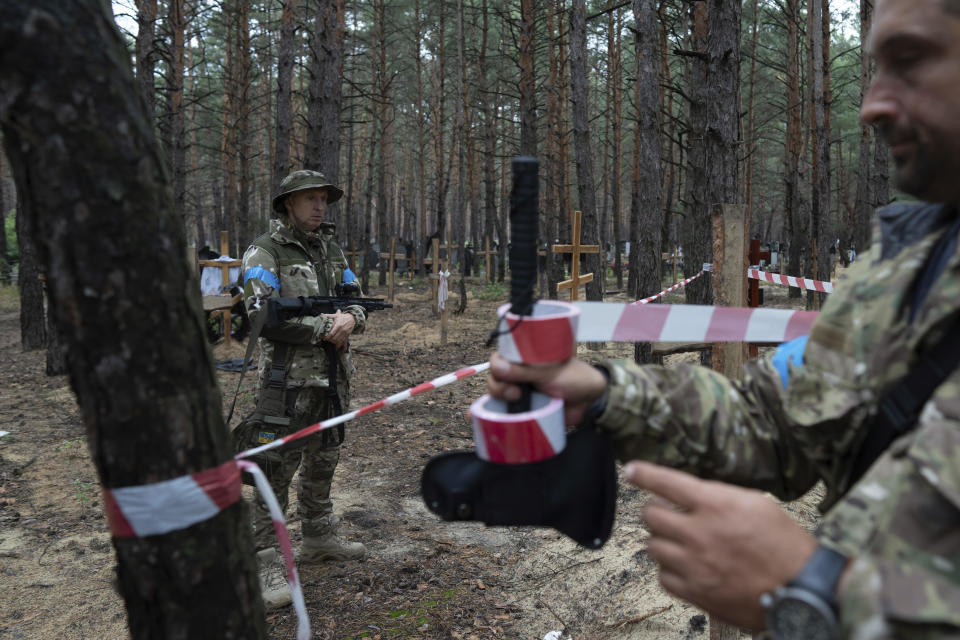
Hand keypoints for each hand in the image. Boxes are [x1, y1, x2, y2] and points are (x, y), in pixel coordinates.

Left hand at [322, 310, 355, 348]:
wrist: (352, 319)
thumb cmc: (343, 317)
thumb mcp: (336, 315)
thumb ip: (328, 315)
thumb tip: (321, 314)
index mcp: (338, 325)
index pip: (331, 333)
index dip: (327, 337)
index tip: (323, 338)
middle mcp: (342, 330)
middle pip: (334, 338)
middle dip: (330, 340)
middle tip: (326, 340)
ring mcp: (345, 334)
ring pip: (339, 341)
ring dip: (334, 343)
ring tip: (330, 342)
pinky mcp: (347, 336)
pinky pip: (344, 342)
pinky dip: (340, 346)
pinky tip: (337, 349)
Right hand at [487, 351, 607, 424]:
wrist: (590, 401)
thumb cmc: (573, 378)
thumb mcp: (549, 372)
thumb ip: (524, 370)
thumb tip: (497, 368)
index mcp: (524, 358)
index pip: (499, 358)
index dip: (497, 366)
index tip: (506, 374)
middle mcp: (518, 374)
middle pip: (494, 377)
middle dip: (498, 386)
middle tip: (516, 393)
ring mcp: (519, 392)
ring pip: (496, 394)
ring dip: (498, 398)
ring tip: (516, 401)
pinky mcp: (522, 409)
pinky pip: (502, 411)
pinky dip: (492, 414)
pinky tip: (484, 417)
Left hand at [624, 461, 816, 630]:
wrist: (801, 590)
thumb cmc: (785, 544)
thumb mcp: (756, 503)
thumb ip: (719, 495)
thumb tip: (692, 494)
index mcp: (716, 505)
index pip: (666, 482)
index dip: (643, 474)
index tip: (631, 470)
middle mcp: (699, 534)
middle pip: (651, 515)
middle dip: (656, 510)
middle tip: (669, 513)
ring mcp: (694, 565)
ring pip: (653, 545)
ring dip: (662, 540)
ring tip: (682, 541)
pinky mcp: (696, 592)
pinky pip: (663, 576)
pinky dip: (669, 569)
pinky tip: (685, 565)